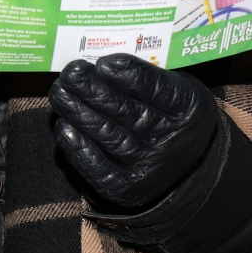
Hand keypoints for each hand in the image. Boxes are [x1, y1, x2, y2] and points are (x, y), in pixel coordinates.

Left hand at [49, 54, 218, 209]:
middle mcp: (173, 141)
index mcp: (191, 108)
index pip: (158, 90)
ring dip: (80, 113)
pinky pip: (99, 169)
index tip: (103, 64)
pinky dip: (79, 148)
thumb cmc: (171, 113)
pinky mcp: (128, 188)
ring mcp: (150, 167)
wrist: (186, 164)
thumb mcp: (176, 87)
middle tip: (71, 73)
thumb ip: (147, 75)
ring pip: (110, 137)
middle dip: (94, 90)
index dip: (129, 77)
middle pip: (128, 113)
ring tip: (60, 93)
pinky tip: (64, 127)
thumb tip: (103, 65)